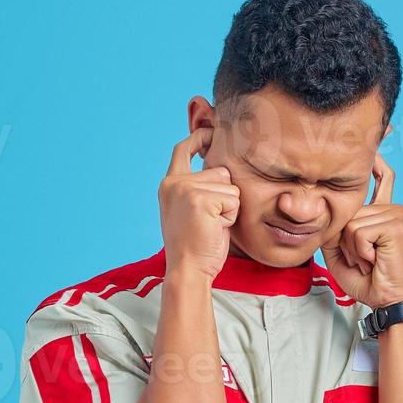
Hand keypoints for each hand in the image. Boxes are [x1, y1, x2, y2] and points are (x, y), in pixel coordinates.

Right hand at [158, 127, 239, 282]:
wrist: (188, 270)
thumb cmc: (195, 246)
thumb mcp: (191, 211)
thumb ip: (198, 189)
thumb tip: (221, 169)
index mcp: (169, 184)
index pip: (182, 150)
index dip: (198, 138)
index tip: (210, 132)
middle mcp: (174, 183)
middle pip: (220, 171)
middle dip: (225, 196)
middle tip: (211, 221)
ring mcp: (186, 189)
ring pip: (230, 186)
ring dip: (229, 208)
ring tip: (212, 225)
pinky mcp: (200, 199)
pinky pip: (233, 199)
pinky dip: (232, 216)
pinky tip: (216, 228)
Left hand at [319, 153, 402, 308]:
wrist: (386, 299)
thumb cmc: (366, 278)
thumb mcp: (339, 249)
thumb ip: (333, 225)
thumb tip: (325, 205)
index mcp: (381, 211)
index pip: (382, 176)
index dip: (378, 157)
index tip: (386, 128)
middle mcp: (391, 207)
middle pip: (348, 209)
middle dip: (345, 239)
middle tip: (364, 258)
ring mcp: (395, 212)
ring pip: (350, 222)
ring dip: (353, 248)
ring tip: (369, 260)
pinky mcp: (396, 222)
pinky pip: (358, 231)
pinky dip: (360, 251)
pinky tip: (375, 259)